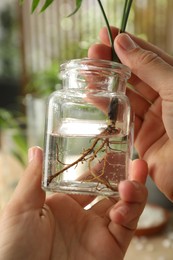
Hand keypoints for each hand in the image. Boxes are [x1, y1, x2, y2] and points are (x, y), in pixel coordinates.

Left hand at [0, 146, 146, 259]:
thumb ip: (34, 178)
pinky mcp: (109, 250)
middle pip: (111, 192)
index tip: (112, 151)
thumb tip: (37, 150)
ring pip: (125, 207)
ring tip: (132, 179)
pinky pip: (128, 227)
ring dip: (133, 191)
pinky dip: (131, 212)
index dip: (102, 167)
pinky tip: (122, 206)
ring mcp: (97, 233)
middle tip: (133, 161)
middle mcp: (82, 218)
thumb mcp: (21, 209)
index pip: (89, 181)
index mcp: (63, 204)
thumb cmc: (12, 249)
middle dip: (124, 176)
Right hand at [88, 27, 172, 199]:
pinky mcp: (141, 138)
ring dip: (106, 84)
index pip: (149, 57)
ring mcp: (153, 119)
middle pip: (134, 75)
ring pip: (125, 96)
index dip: (128, 44)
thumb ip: (149, 65)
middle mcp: (165, 98)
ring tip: (87, 71)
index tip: (108, 33)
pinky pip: (121, 118)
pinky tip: (92, 96)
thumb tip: (123, 42)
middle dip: (113, 62)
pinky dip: (106, 107)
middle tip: (92, 50)